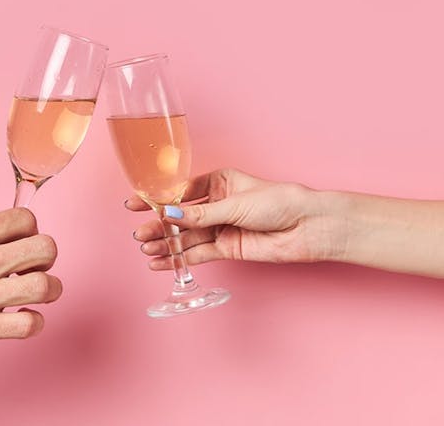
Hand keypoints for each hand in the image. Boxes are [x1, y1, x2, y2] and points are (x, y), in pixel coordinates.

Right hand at [0, 208, 61, 357]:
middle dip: (46, 258)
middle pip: (46, 249)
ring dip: (48, 290)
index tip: (21, 242)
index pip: (26, 219)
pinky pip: (28, 325)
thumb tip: (2, 239)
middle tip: (33, 267)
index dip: (30, 230)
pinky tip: (22, 319)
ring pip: (46, 287)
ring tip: (35, 294)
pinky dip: (33, 322)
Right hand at [128, 168, 346, 269]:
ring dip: (165, 243)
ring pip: (186, 236)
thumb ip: (200, 214)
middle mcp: (217, 204)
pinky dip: (179, 258)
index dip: (158, 198)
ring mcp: (221, 227)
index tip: (135, 202)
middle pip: (181, 216)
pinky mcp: (228, 248)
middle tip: (139, 233)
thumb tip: (168, 214)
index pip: (180, 190)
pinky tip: (161, 261)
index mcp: (220, 181)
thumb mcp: (235, 204)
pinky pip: (197, 254)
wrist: (308, 227)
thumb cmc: (280, 202)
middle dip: (159, 224)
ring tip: (145, 248)